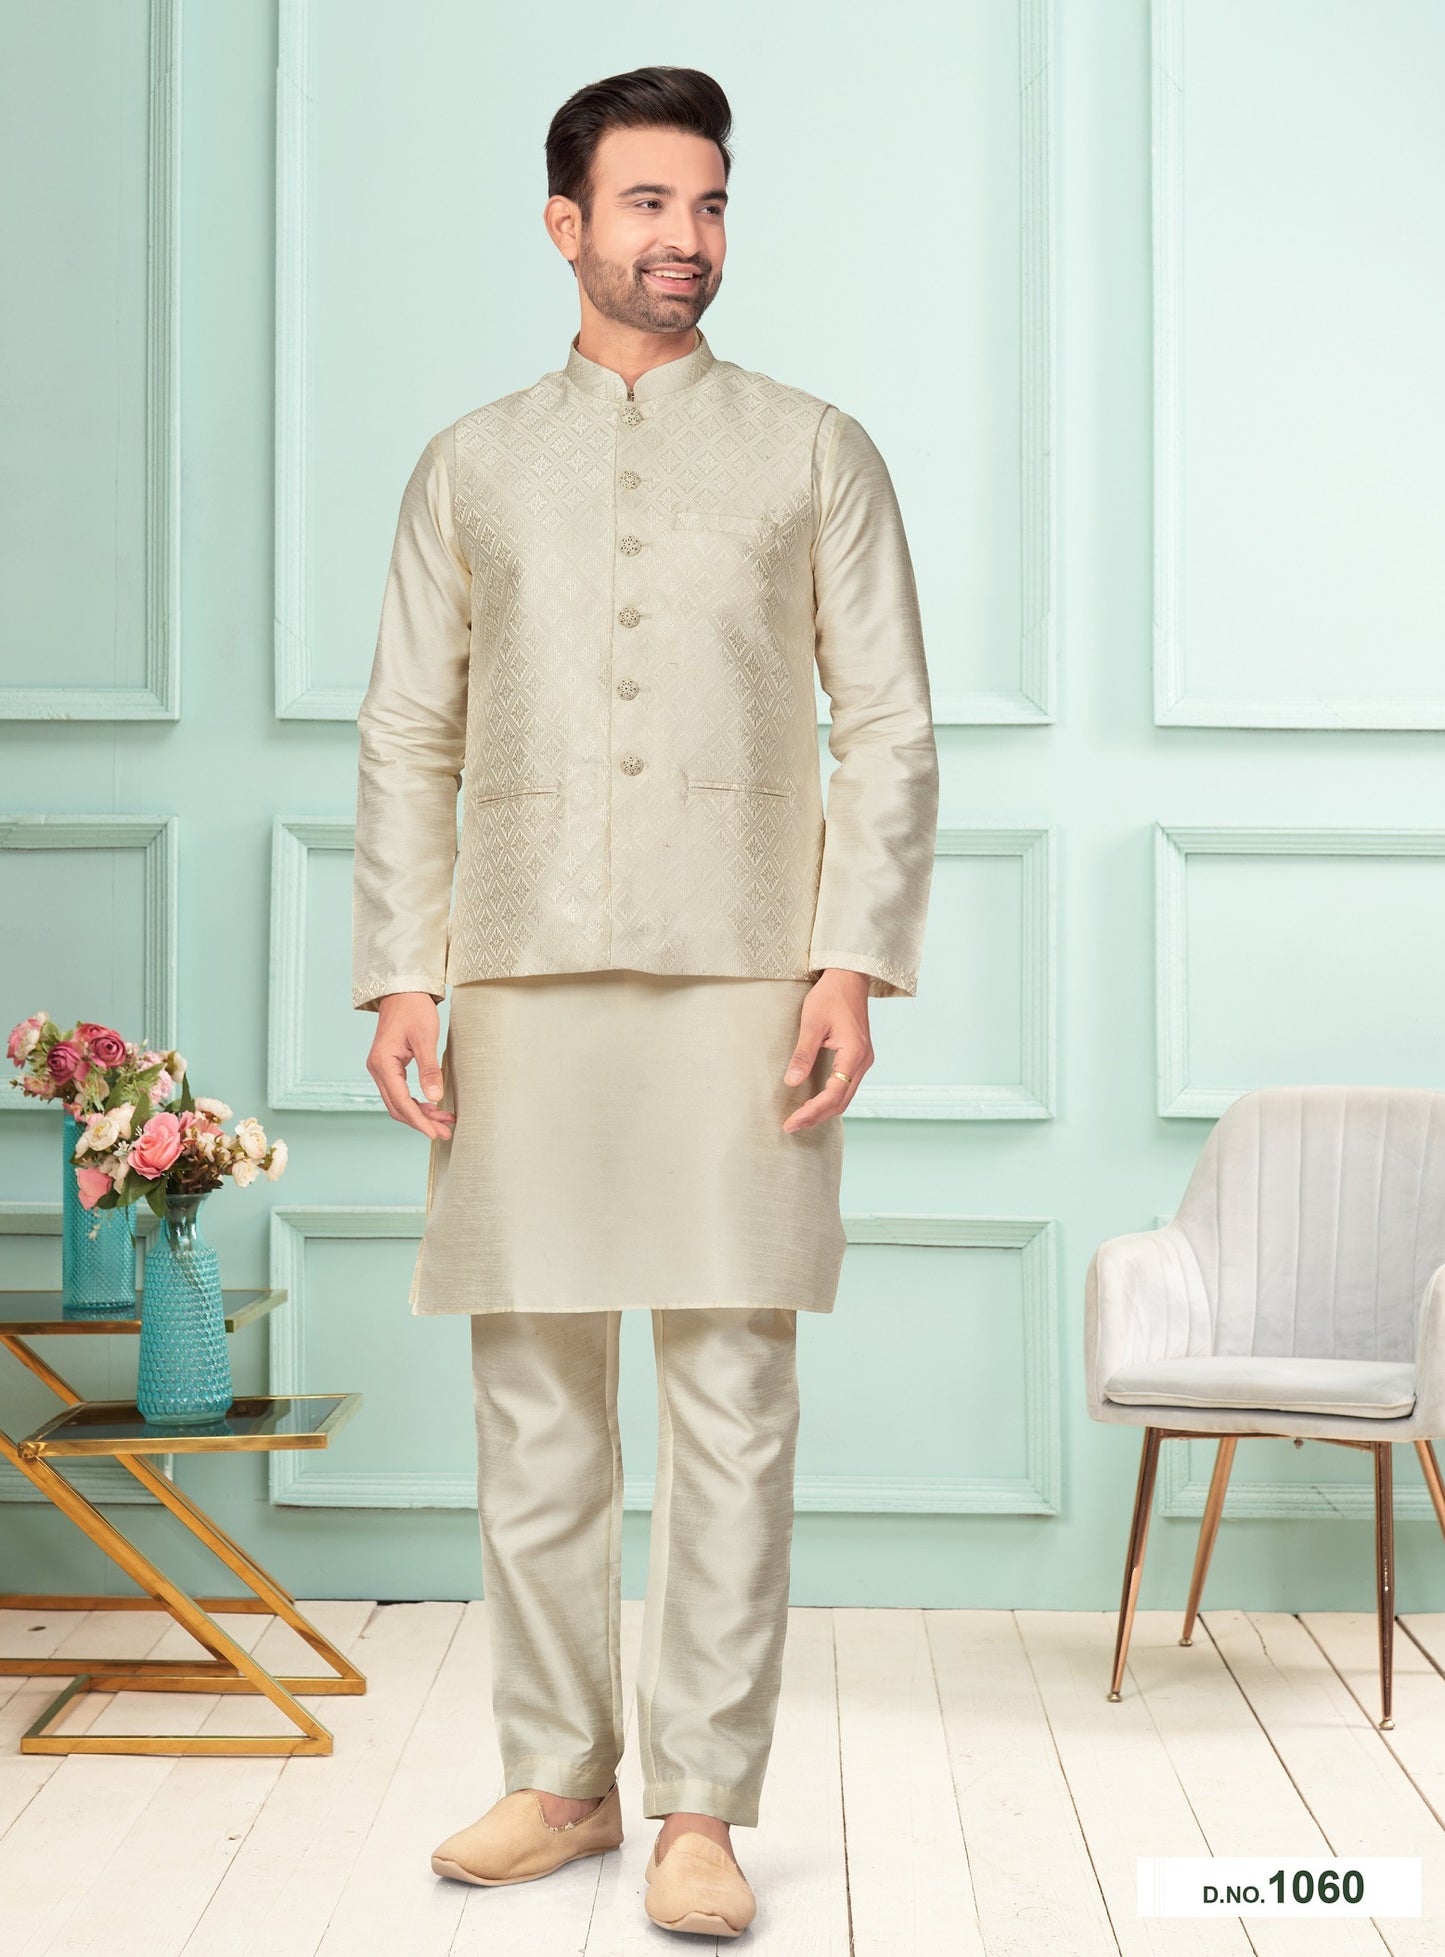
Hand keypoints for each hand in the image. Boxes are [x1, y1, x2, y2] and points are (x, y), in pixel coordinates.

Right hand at [367, 994, 456, 1141]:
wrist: (403, 991)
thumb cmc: (414, 1009)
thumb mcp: (425, 1038)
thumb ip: (429, 1069)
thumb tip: (435, 1097)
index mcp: (383, 1063)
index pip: (401, 1101)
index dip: (419, 1120)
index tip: (435, 1133)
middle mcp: (377, 1069)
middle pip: (398, 1106)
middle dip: (421, 1122)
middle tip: (445, 1133)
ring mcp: (381, 1069)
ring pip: (399, 1102)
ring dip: (420, 1114)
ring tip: (444, 1123)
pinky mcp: (389, 1067)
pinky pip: (401, 1092)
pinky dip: (417, 1102)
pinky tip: (435, 1107)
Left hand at [781, 969, 872, 1131]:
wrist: (849, 977)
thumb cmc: (830, 996)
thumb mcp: (811, 1023)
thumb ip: (802, 1054)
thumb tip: (791, 1082)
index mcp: (854, 1053)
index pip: (833, 1094)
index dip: (812, 1111)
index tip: (791, 1122)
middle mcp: (863, 1061)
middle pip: (842, 1102)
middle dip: (816, 1116)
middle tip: (791, 1126)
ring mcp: (863, 1060)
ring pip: (845, 1097)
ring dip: (824, 1110)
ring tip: (800, 1119)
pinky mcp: (859, 1057)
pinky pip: (846, 1086)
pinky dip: (830, 1098)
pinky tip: (814, 1102)